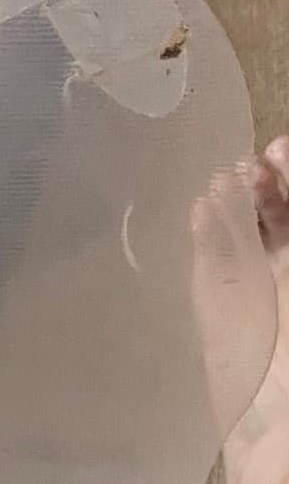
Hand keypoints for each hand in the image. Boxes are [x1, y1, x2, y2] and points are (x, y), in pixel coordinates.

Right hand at [217, 140, 288, 483]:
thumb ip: (272, 248)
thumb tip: (266, 179)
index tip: (283, 152)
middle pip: (288, 225)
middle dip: (276, 186)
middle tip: (259, 162)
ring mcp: (265, 312)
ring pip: (253, 240)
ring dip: (240, 203)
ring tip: (228, 179)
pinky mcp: (224, 331)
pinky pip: (214, 271)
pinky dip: (208, 235)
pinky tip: (202, 206)